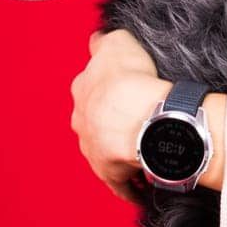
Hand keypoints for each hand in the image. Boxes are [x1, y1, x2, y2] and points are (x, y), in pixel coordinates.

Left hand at [69, 29, 169, 202]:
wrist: (144, 118)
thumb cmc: (131, 80)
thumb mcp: (117, 42)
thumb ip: (104, 41)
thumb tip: (97, 41)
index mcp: (81, 92)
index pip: (88, 87)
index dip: (106, 88)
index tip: (120, 91)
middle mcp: (82, 122)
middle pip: (92, 121)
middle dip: (107, 122)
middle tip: (130, 120)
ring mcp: (94, 149)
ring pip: (104, 150)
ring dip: (117, 151)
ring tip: (138, 150)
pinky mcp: (110, 173)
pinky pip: (120, 183)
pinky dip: (129, 185)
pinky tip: (140, 186)